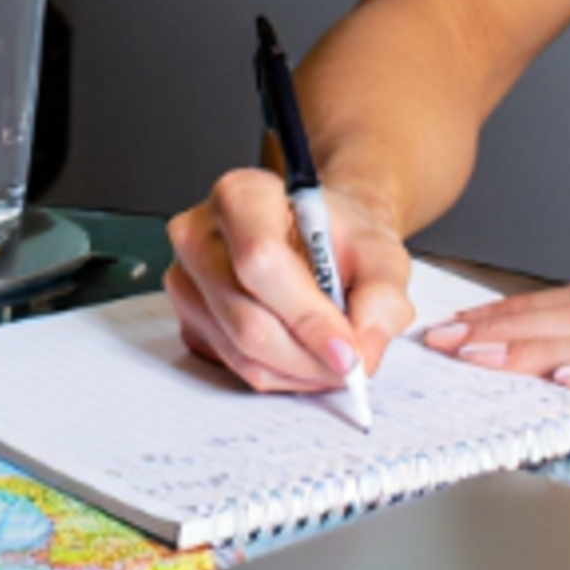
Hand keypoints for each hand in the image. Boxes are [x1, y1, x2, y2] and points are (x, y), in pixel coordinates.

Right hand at [167, 167, 413, 393]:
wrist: (317, 237)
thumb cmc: (339, 237)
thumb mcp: (381, 253)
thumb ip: (382, 299)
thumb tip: (363, 352)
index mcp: (242, 196)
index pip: (261, 261)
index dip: (307, 316)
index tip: (348, 351)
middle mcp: (200, 234)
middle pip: (247, 320)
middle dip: (308, 357)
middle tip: (351, 364)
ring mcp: (187, 279)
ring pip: (241, 352)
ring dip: (297, 371)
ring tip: (331, 355)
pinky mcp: (188, 318)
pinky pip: (234, 365)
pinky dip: (279, 373)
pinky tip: (303, 351)